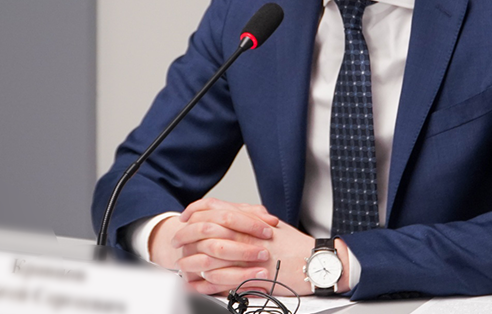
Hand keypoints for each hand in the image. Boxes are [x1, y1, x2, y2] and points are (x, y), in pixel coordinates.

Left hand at [170, 201, 350, 296]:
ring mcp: (245, 257)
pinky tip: (196, 284)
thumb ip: (250, 218)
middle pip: (205, 230)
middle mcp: (244, 235)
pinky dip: (204, 283)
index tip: (186, 217)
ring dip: (191, 261)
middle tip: (177, 241)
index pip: (214, 208)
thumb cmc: (297, 247)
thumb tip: (232, 214)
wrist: (315, 263)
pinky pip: (219, 281)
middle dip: (186, 236)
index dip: (195, 211)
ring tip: (182, 266)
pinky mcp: (248, 278)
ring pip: (208, 256)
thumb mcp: (272, 225)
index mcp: (249, 220)